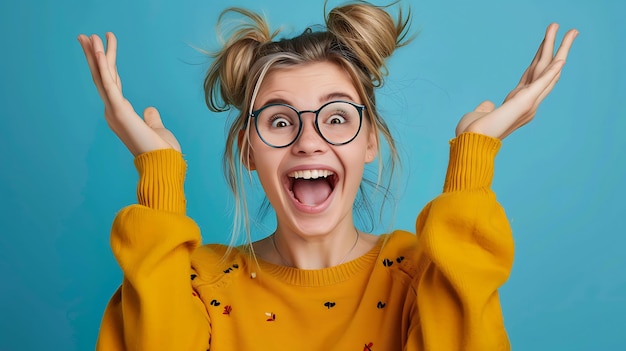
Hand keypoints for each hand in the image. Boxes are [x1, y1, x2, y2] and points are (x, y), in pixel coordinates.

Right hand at [78, 32, 180, 155]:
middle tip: (85, 36)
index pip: (111, 83)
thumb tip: (149, 109)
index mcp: (120, 114)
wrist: (163, 165)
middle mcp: (113, 111)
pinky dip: (105, 69)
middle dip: (94, 56)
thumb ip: (151, 118)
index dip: (106, 65)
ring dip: (96, 56)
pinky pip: (110, 86)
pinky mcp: (119, 112)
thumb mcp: (155, 128)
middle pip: (102, 77)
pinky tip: (101, 53)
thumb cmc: (161, 150)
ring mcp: (114, 111)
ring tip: (90, 36)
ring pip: (102, 78)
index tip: (103, 48)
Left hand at [456, 23, 577, 138]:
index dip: (540, 62)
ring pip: (549, 74)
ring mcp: (528, 104)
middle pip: (546, 73)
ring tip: (572, 32)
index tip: (546, 46)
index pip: (533, 79)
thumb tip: (488, 104)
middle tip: (571, 32)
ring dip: (561, 52)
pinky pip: (541, 83)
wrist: (471, 143)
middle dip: (558, 52)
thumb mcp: (480, 115)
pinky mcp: (524, 103)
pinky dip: (552, 71)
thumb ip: (487, 107)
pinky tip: (562, 58)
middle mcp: (527, 105)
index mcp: (517, 106)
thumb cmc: (472, 133)